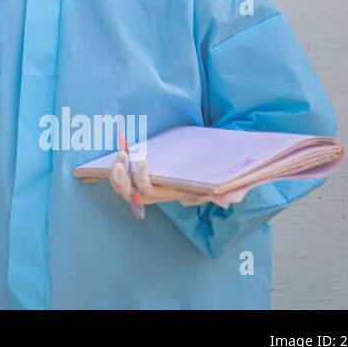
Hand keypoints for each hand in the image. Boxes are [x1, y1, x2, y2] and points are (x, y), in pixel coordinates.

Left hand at [108, 154, 248, 208]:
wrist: (216, 165)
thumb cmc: (219, 176)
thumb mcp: (228, 184)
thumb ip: (231, 192)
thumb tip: (228, 198)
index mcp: (171, 192)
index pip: (148, 193)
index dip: (140, 180)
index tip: (143, 161)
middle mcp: (157, 191)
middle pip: (129, 194)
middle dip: (120, 179)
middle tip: (121, 157)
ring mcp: (148, 183)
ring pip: (124, 186)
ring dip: (117, 172)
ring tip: (121, 152)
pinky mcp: (144, 172)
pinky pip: (125, 174)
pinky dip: (121, 164)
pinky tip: (123, 148)